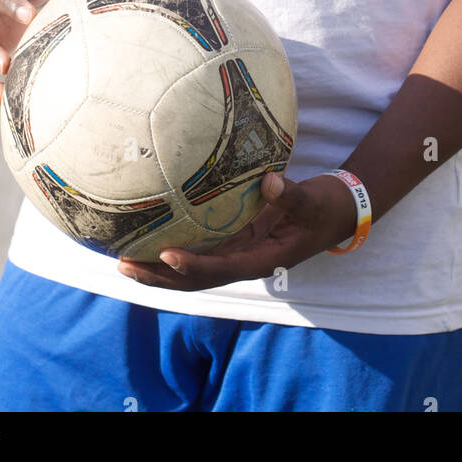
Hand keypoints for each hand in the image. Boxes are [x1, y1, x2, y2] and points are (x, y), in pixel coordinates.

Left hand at [117, 170, 359, 291]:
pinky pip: (200, 253)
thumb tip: (269, 182)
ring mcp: (239, 254)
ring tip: (123, 261)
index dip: (194, 266)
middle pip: (197, 279)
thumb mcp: (313, 199)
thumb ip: (291, 194)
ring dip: (159, 271)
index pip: (222, 268)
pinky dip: (173, 254)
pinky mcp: (236, 243)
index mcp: (263, 258)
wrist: (338, 212)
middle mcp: (245, 261)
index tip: (167, 255)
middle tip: (124, 264)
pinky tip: (149, 242)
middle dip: (160, 277)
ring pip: (194, 272)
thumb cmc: (326, 206)